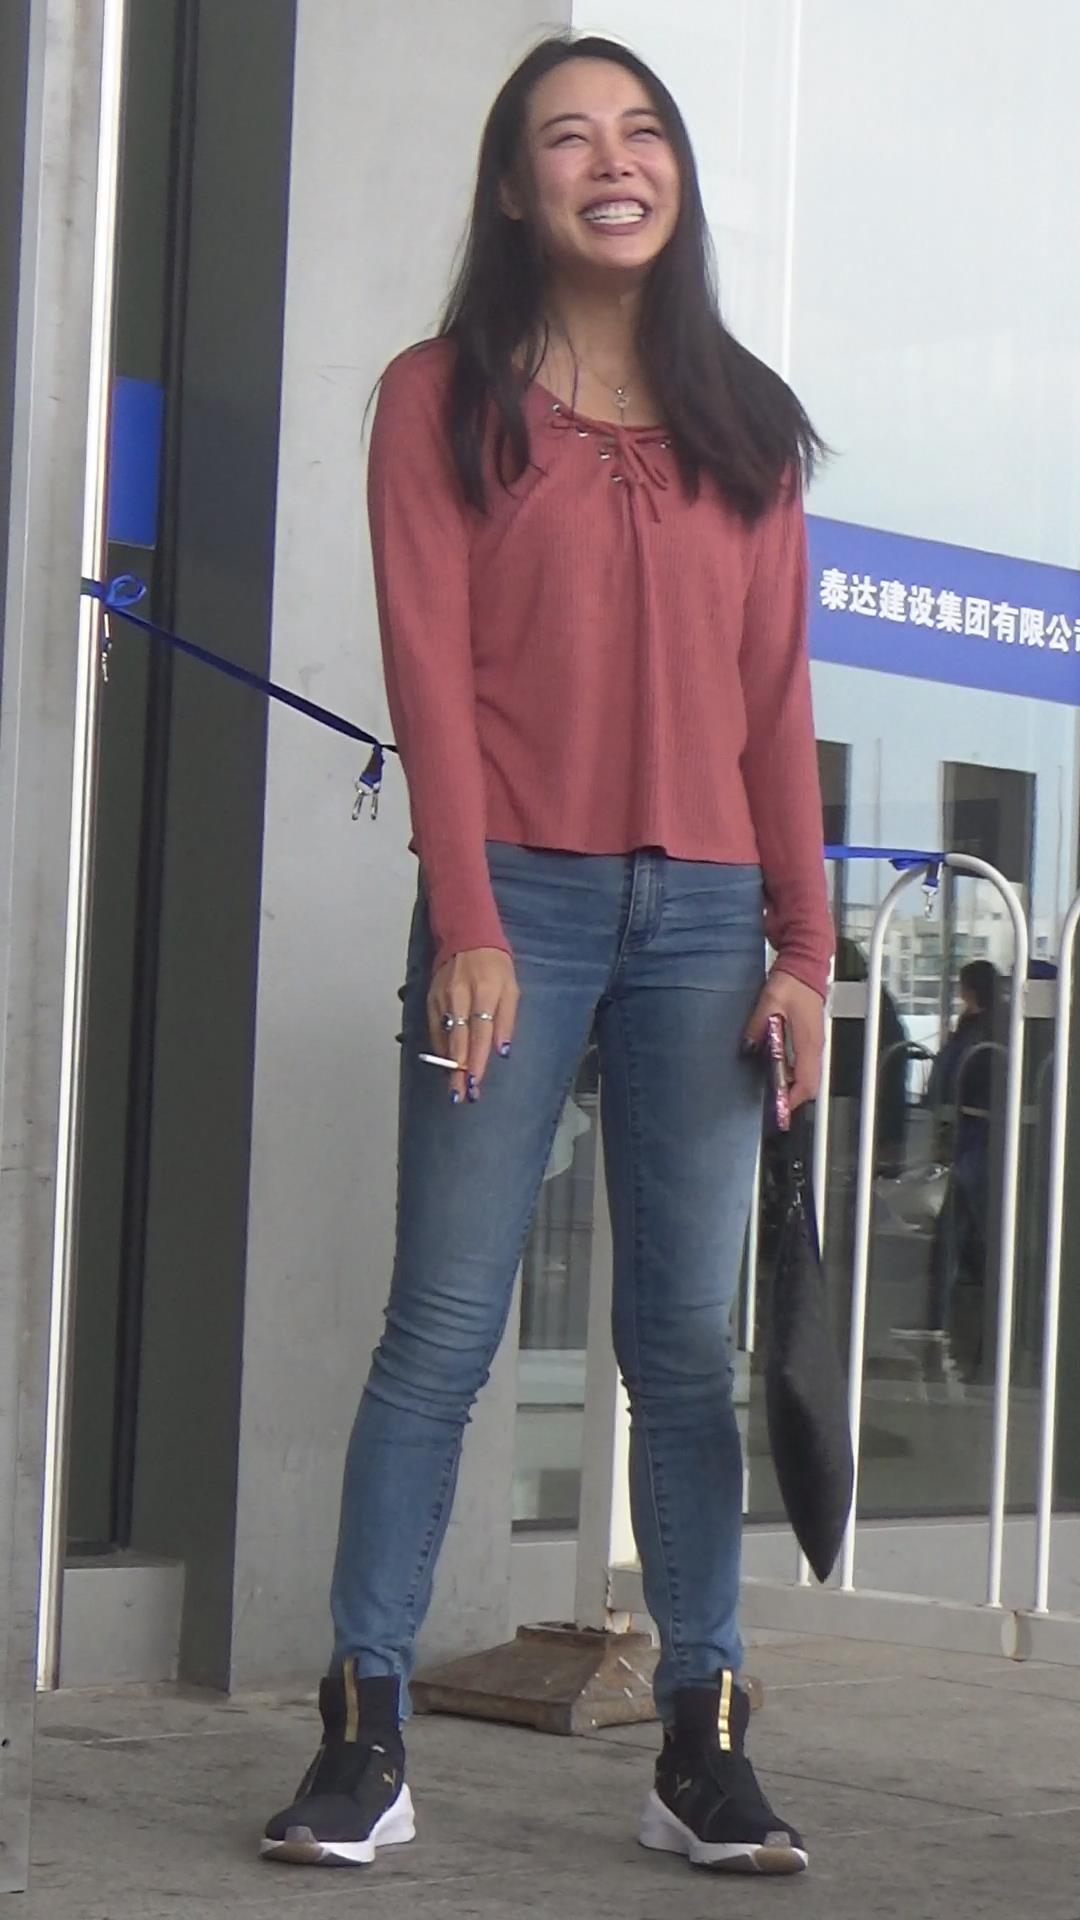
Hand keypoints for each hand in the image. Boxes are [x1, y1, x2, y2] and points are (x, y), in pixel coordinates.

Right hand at [428, 948, 519, 1105]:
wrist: (467, 938)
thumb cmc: (495, 966)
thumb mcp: (511, 989)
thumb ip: (507, 1020)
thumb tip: (502, 1050)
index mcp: (485, 992)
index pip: (480, 1033)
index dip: (477, 1060)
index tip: (476, 1082)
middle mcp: (460, 996)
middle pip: (459, 1040)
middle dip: (459, 1070)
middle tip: (460, 1095)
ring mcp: (442, 998)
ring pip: (444, 1037)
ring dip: (448, 1064)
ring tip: (453, 1087)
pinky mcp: (431, 999)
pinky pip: (435, 1029)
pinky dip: (440, 1048)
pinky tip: (446, 1063)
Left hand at [744, 969, 824, 1109]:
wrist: (804, 967)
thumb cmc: (792, 982)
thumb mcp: (769, 1003)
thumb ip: (758, 1026)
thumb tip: (749, 1046)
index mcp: (808, 1042)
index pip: (806, 1082)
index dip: (793, 1099)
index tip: (779, 1108)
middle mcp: (815, 1046)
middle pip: (810, 1084)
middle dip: (792, 1096)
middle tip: (773, 1101)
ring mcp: (814, 1043)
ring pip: (808, 1075)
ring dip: (791, 1084)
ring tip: (771, 1085)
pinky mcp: (810, 1038)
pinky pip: (804, 1063)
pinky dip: (792, 1072)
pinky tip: (775, 1065)